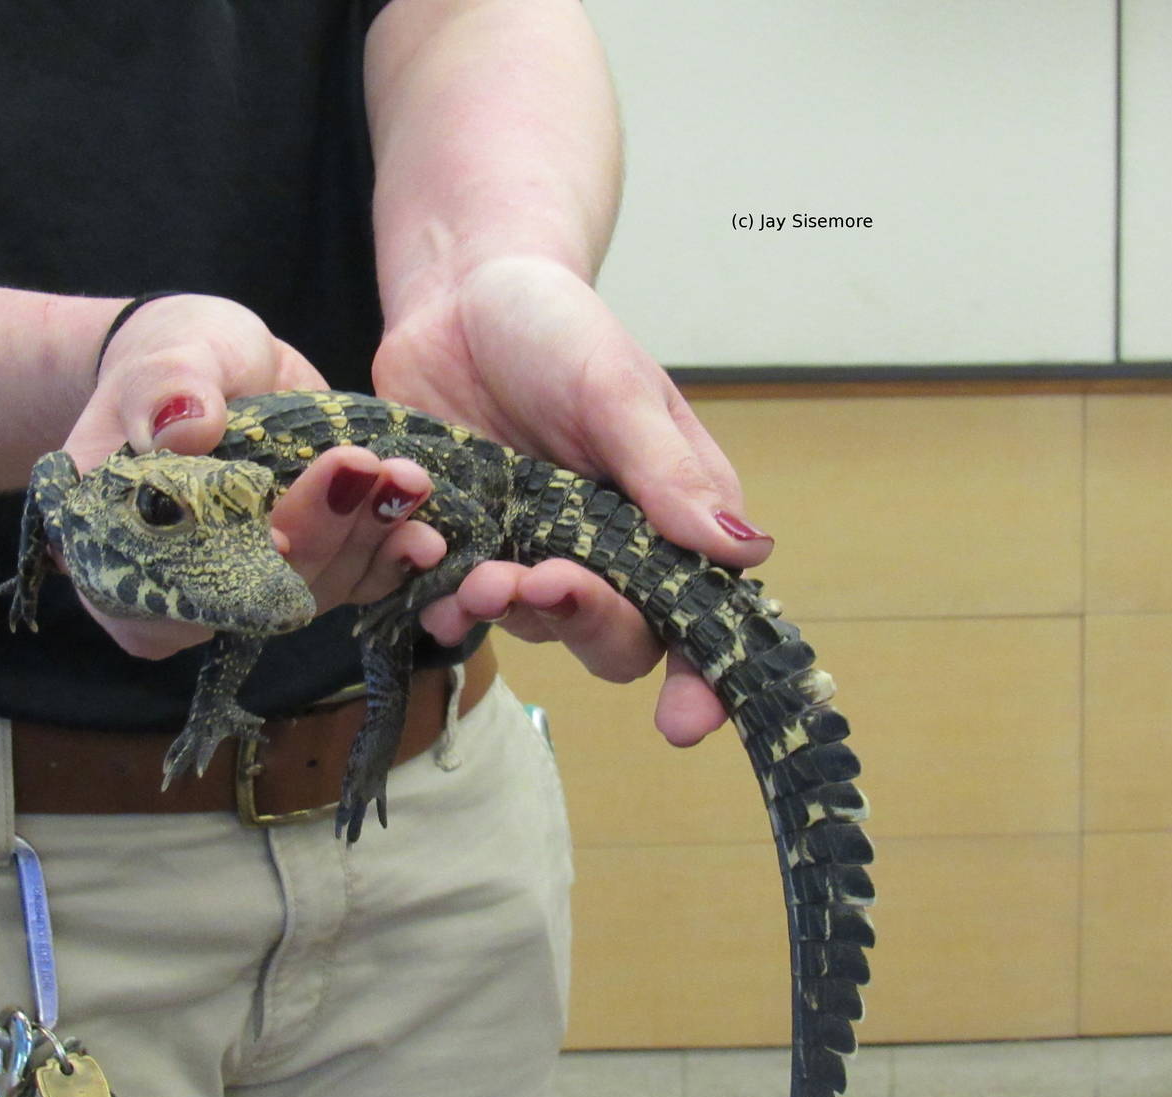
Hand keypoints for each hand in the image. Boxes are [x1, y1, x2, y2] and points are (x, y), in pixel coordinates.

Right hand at [61, 295, 444, 657]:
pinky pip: (355, 580)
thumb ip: (164, 391)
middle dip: (319, 537)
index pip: (168, 595)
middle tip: (360, 467)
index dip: (225, 576)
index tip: (279, 531)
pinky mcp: (314, 565)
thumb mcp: (161, 360)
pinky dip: (391, 557)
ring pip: (316, 591)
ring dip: (368, 541)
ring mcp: (259, 584)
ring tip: (406, 480)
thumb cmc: (168, 363)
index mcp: (119, 556)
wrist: (218, 364)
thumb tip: (185, 426)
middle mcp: (190, 590)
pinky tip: (425, 529)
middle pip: (256, 596)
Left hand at [373, 256, 772, 745]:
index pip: (700, 617)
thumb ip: (666, 472)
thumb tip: (744, 552)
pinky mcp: (464, 548)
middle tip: (544, 583)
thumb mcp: (614, 387)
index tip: (682, 724)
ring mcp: (530, 554)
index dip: (701, 681)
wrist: (457, 296)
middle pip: (616, 639)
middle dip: (585, 625)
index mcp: (668, 518)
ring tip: (476, 573)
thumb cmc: (556, 327)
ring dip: (507, 613)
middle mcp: (605, 552)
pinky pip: (456, 600)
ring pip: (532, 628)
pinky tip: (427, 563)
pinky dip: (442, 596)